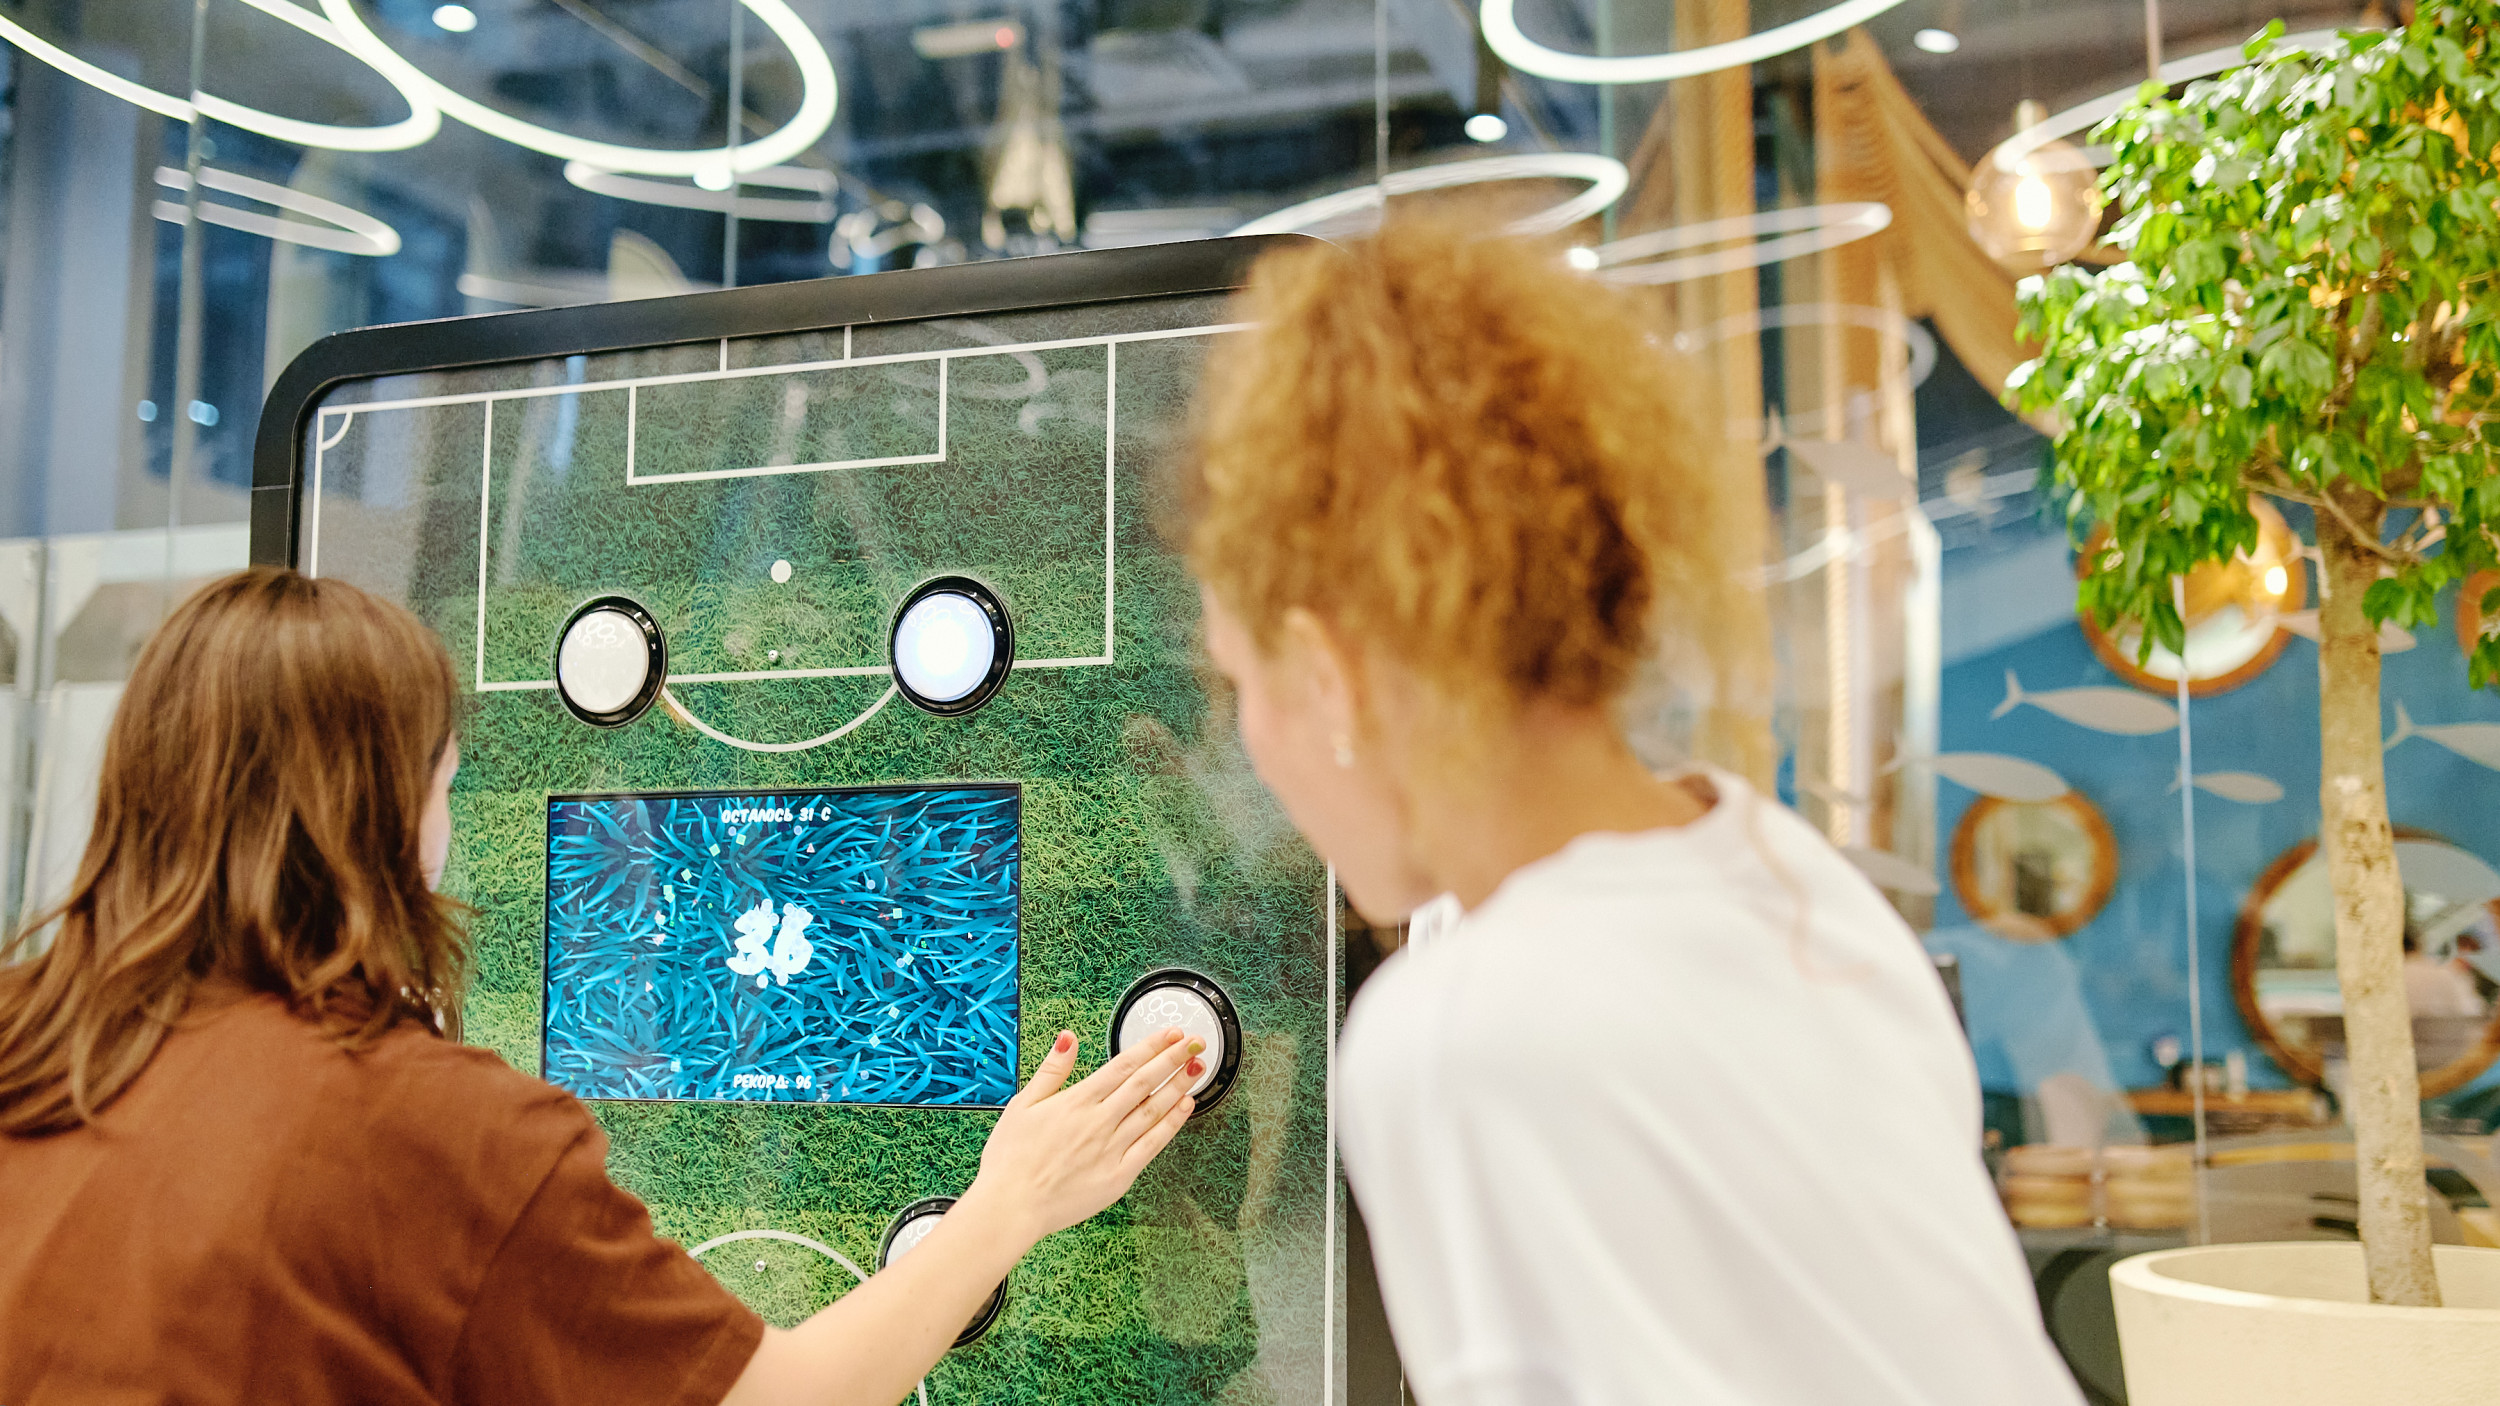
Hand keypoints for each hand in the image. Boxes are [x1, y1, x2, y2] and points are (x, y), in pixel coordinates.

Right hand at [961, 1027, 1203, 1246]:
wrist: (1011, 1206)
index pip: (1123, 1065)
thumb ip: (1051, 1070)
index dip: (1151, 1046)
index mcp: (1076, 1101)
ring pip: (1153, 1110)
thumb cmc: (1011, 1159)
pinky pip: (1152, 1145)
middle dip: (1173, 1059)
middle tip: (1196, 1042)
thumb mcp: (1022, 1105)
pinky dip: (1171, 1124)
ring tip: (1198, 1068)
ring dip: (1178, 1087)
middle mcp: (1098, 1121)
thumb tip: (1068, 1038)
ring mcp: (1111, 1149)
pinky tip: (1185, 1107)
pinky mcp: (1118, 1176)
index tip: (1171, 1034)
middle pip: (1144, 1082)